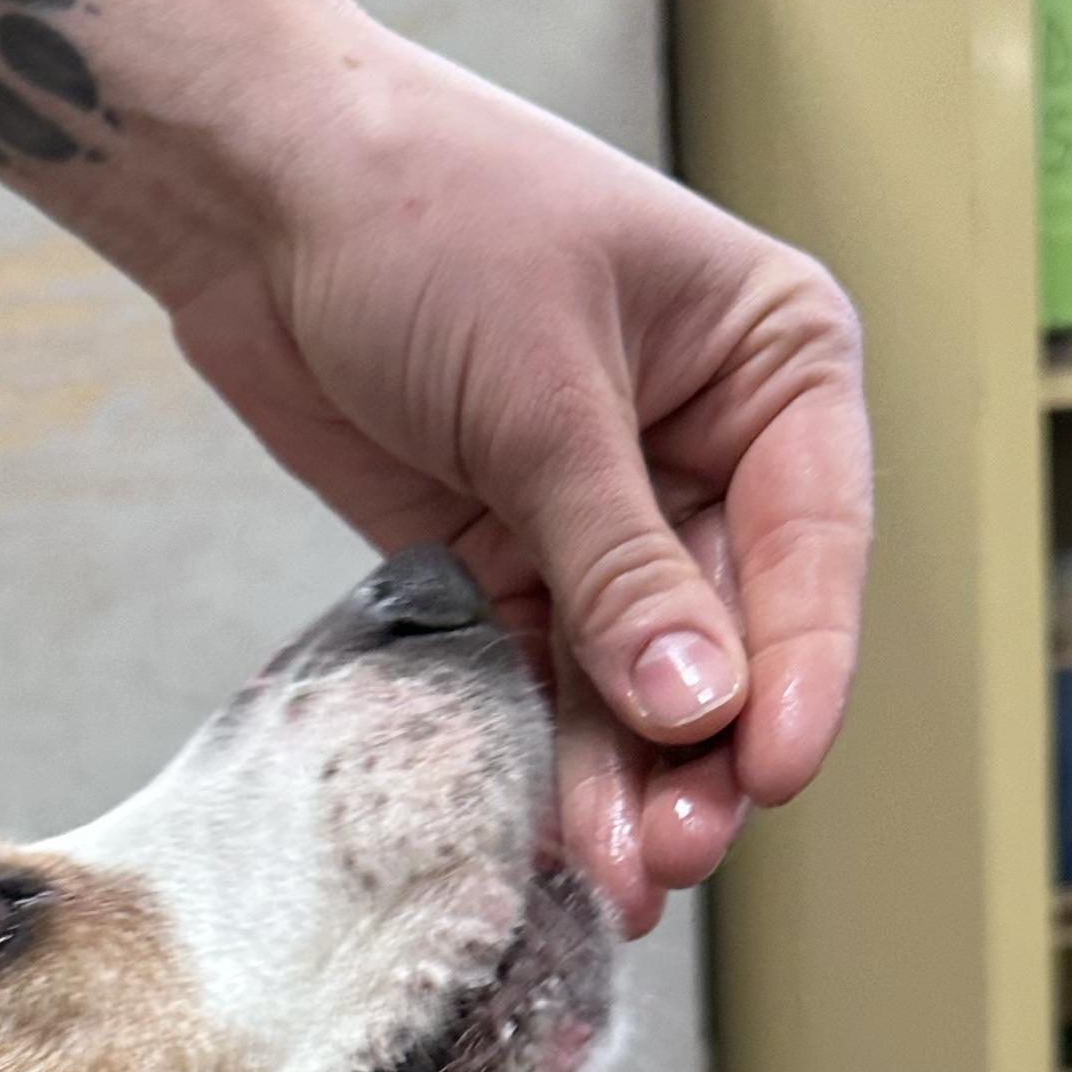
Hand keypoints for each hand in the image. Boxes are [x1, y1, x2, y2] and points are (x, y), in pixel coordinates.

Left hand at [0, 0, 869, 936]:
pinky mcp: (508, 559)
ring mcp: (607, 513)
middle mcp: (707, 447)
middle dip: (700, 752)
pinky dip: (545, 754)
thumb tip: (698, 709)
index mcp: (770, 362)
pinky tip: (546, 836)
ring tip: (614, 879)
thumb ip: (615, 562)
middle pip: (729, 634)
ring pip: (637, 680)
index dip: (798, 666)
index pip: (812, 541)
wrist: (258, 192)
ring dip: (626, 779)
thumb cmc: (423, 214)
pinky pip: (544, 679)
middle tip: (675, 854)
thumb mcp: (538, 391)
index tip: (773, 769)